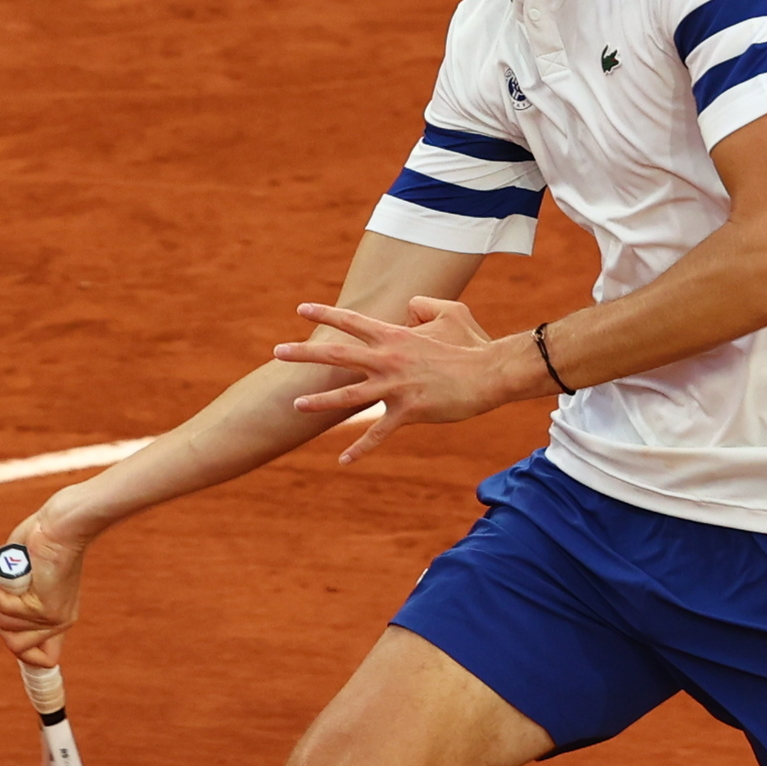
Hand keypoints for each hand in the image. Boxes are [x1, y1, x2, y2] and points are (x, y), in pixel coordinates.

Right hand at [0, 503, 86, 666]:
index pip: (43, 659)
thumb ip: (4, 609)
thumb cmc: (39, 543)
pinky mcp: (43, 608)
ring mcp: (52, 618)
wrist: (60, 525)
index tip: (3, 629)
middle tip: (3, 585)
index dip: (21, 649)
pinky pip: (4, 608)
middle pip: (12, 644)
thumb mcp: (17, 582)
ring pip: (5, 626)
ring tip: (6, 572)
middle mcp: (59, 622)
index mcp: (57, 618)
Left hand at [272, 295, 531, 463]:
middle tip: (276, 351)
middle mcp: (388, 359)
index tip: (300, 309)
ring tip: (296, 405)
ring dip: (320, 401)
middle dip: (304, 352)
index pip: (352, 321)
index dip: (326, 313)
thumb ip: (423, 305)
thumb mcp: (449, 312)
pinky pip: (378, 433)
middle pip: (337, 354)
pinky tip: (343, 460)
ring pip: (348, 396)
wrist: (490, 373)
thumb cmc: (472, 342)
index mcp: (394, 335)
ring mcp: (395, 387)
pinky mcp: (408, 412)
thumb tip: (408, 308)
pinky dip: (361, 447)